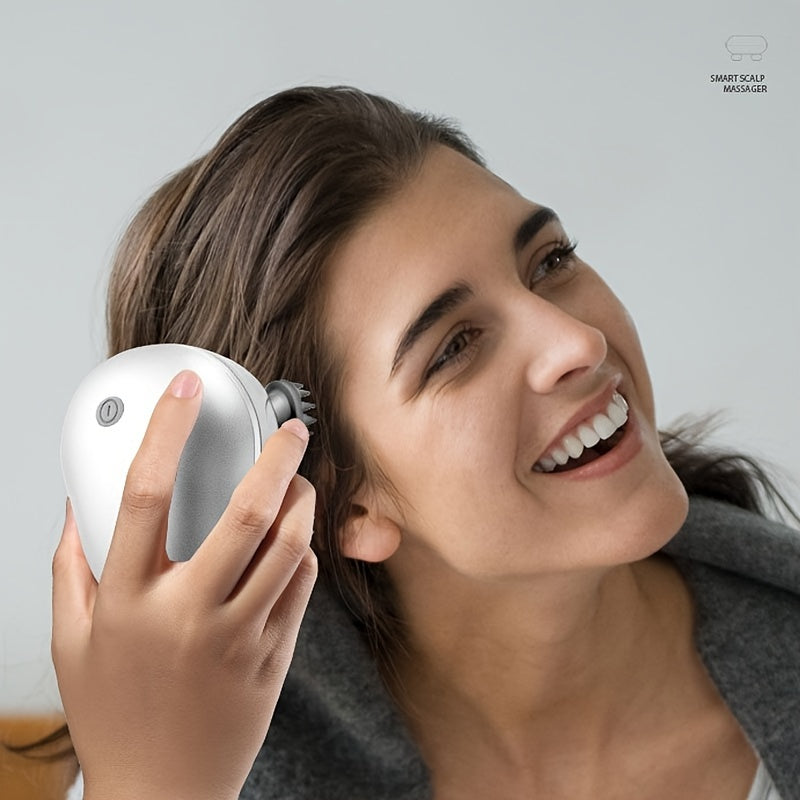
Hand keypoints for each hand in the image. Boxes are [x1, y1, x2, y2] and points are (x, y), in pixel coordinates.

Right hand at [52, 370, 316, 799]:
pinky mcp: (274, 656)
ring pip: (290, 546)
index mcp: (129, 601)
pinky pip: (302, 587)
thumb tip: (79, 505)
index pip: (144, 493)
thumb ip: (72, 568)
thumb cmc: (115, 715)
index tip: (188, 389)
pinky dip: (304, 550)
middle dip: (277, 457)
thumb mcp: (72, 642)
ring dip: (303, 502)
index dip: (167, 428)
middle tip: (291, 428)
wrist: (162, 796)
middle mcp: (188, 613)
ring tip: (299, 482)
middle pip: (246, 513)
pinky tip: (295, 539)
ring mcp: (239, 636)